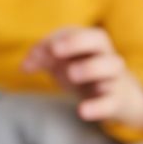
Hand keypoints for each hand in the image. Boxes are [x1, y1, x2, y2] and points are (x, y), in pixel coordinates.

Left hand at [22, 27, 142, 130]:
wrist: (118, 97)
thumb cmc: (83, 72)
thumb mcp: (61, 64)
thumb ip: (41, 59)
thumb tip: (24, 66)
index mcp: (89, 42)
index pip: (74, 32)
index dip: (55, 39)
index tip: (38, 52)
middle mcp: (104, 54)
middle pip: (99, 39)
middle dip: (77, 41)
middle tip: (55, 50)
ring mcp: (113, 76)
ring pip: (112, 65)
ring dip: (91, 67)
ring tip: (71, 74)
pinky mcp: (117, 100)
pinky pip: (112, 101)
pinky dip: (98, 106)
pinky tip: (82, 111)